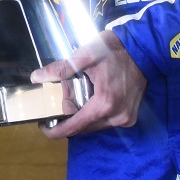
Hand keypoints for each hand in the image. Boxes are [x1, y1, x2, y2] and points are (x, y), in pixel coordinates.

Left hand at [30, 28, 146, 138]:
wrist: (142, 49)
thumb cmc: (114, 50)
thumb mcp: (85, 55)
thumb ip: (61, 69)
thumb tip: (37, 77)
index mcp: (104, 104)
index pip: (75, 127)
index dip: (56, 130)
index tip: (43, 127)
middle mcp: (116, 117)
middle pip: (84, 127)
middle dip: (69, 114)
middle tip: (63, 93)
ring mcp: (125, 119)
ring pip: (94, 125)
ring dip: (81, 113)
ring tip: (75, 91)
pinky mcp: (130, 117)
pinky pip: (105, 121)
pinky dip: (94, 113)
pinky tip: (90, 95)